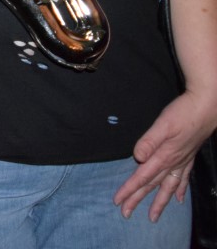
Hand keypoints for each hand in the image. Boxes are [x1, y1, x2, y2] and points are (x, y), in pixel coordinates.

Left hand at [113, 90, 216, 220]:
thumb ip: (149, 141)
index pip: (142, 177)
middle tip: (126, 214)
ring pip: (168, 187)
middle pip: (152, 185)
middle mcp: (173, 163)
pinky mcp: (189, 157)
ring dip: (159, 201)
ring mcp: (182, 161)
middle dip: (138, 200)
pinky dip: (180, 190)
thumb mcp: (163, 125)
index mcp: (163, 156)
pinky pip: (183, 178)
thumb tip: (137, 158)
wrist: (206, 108)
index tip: (118, 201)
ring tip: (153, 216)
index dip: (129, 190)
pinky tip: (179, 199)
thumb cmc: (183, 114)